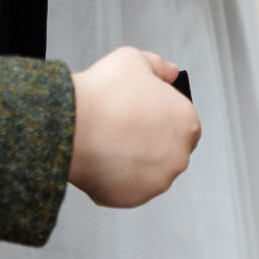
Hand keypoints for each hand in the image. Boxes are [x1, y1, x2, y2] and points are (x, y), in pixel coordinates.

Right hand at [68, 47, 198, 207]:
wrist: (70, 125)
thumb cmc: (101, 94)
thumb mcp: (134, 60)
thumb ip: (160, 66)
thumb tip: (170, 73)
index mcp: (187, 123)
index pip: (184, 124)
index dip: (162, 117)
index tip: (143, 114)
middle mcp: (179, 156)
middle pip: (168, 150)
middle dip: (149, 141)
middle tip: (123, 127)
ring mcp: (158, 181)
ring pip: (148, 171)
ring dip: (134, 161)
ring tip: (108, 142)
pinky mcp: (134, 199)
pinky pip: (127, 188)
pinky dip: (116, 179)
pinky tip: (100, 159)